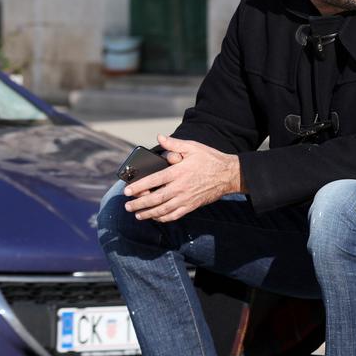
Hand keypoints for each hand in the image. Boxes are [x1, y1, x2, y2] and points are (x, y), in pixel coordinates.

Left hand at [123, 135, 242, 221]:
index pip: (154, 181)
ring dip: (148, 213)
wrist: (228, 175)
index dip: (139, 186)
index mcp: (178, 172)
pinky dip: (163, 218)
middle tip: (127, 206)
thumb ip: (174, 144)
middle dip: (139, 204)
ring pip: (163, 210)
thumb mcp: (193, 147)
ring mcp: (186, 198)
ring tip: (137, 214)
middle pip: (155, 199)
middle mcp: (180, 187)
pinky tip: (155, 217)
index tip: (127, 190)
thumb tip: (160, 138)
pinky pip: (174, 215)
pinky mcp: (191, 206)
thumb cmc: (210, 159)